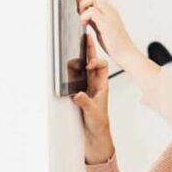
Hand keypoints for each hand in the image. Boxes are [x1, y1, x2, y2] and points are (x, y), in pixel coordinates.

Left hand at [65, 0, 137, 67]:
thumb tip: (83, 11)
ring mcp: (109, 15)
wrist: (126, 54)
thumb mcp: (99, 26)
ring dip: (83, 5)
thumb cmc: (115, 42)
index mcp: (108, 9)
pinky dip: (85, 16)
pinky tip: (85, 25)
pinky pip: (93, 11)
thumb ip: (90, 16)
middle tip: (80, 13)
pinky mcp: (107, 23)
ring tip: (84, 19)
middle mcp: (110, 8)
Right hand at [70, 33, 114, 163]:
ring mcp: (88, 88)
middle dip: (89, 50)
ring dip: (82, 57)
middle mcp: (95, 85)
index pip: (102, 67)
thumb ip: (85, 103)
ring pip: (85, 68)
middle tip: (85, 36)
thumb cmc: (98, 123)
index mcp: (102, 86)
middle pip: (92, 63)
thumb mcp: (92, 112)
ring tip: (78, 44)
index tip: (89, 63)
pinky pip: (78, 78)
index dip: (96, 61)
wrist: (96, 135)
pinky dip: (75, 70)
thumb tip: (78, 94)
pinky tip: (69, 64)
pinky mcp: (80, 93)